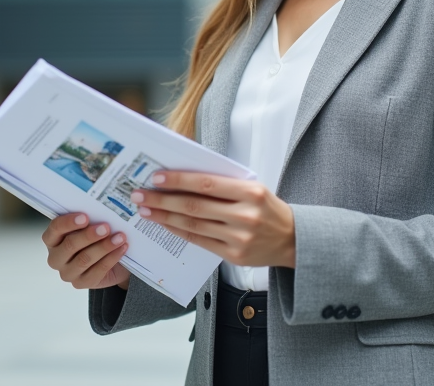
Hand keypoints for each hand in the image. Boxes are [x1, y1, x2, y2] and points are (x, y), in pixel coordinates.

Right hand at [42, 213, 130, 290]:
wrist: (111, 261)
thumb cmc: (95, 238)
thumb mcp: (89, 226)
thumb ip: (89, 218)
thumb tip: (100, 206)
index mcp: (52, 239)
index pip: (55, 229)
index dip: (69, 222)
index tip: (85, 216)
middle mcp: (55, 258)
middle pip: (70, 245)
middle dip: (89, 236)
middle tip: (106, 227)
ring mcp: (67, 273)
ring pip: (84, 259)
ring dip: (104, 247)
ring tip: (120, 237)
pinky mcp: (82, 283)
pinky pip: (97, 271)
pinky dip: (111, 258)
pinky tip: (122, 248)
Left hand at [132, 171, 295, 267]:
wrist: (293, 239)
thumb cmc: (267, 208)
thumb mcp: (253, 188)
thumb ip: (224, 184)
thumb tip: (183, 177)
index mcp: (250, 192)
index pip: (207, 183)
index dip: (179, 180)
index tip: (156, 177)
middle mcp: (245, 215)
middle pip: (194, 206)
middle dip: (163, 200)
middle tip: (139, 195)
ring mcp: (239, 238)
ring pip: (193, 225)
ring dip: (165, 217)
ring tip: (146, 211)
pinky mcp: (234, 255)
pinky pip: (199, 241)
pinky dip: (179, 232)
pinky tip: (165, 225)